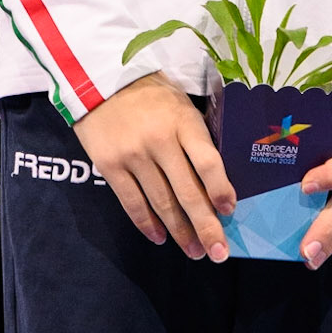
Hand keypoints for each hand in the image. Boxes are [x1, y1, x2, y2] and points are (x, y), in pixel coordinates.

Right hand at [74, 72, 235, 261]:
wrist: (102, 80)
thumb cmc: (153, 96)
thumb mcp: (183, 106)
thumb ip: (198, 138)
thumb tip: (218, 183)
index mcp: (183, 122)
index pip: (208, 161)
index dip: (220, 189)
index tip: (229, 211)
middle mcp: (159, 140)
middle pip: (187, 191)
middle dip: (206, 226)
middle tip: (219, 252)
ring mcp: (133, 155)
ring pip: (161, 202)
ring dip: (179, 231)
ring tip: (194, 251)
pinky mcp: (109, 165)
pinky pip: (131, 202)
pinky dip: (147, 223)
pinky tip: (160, 237)